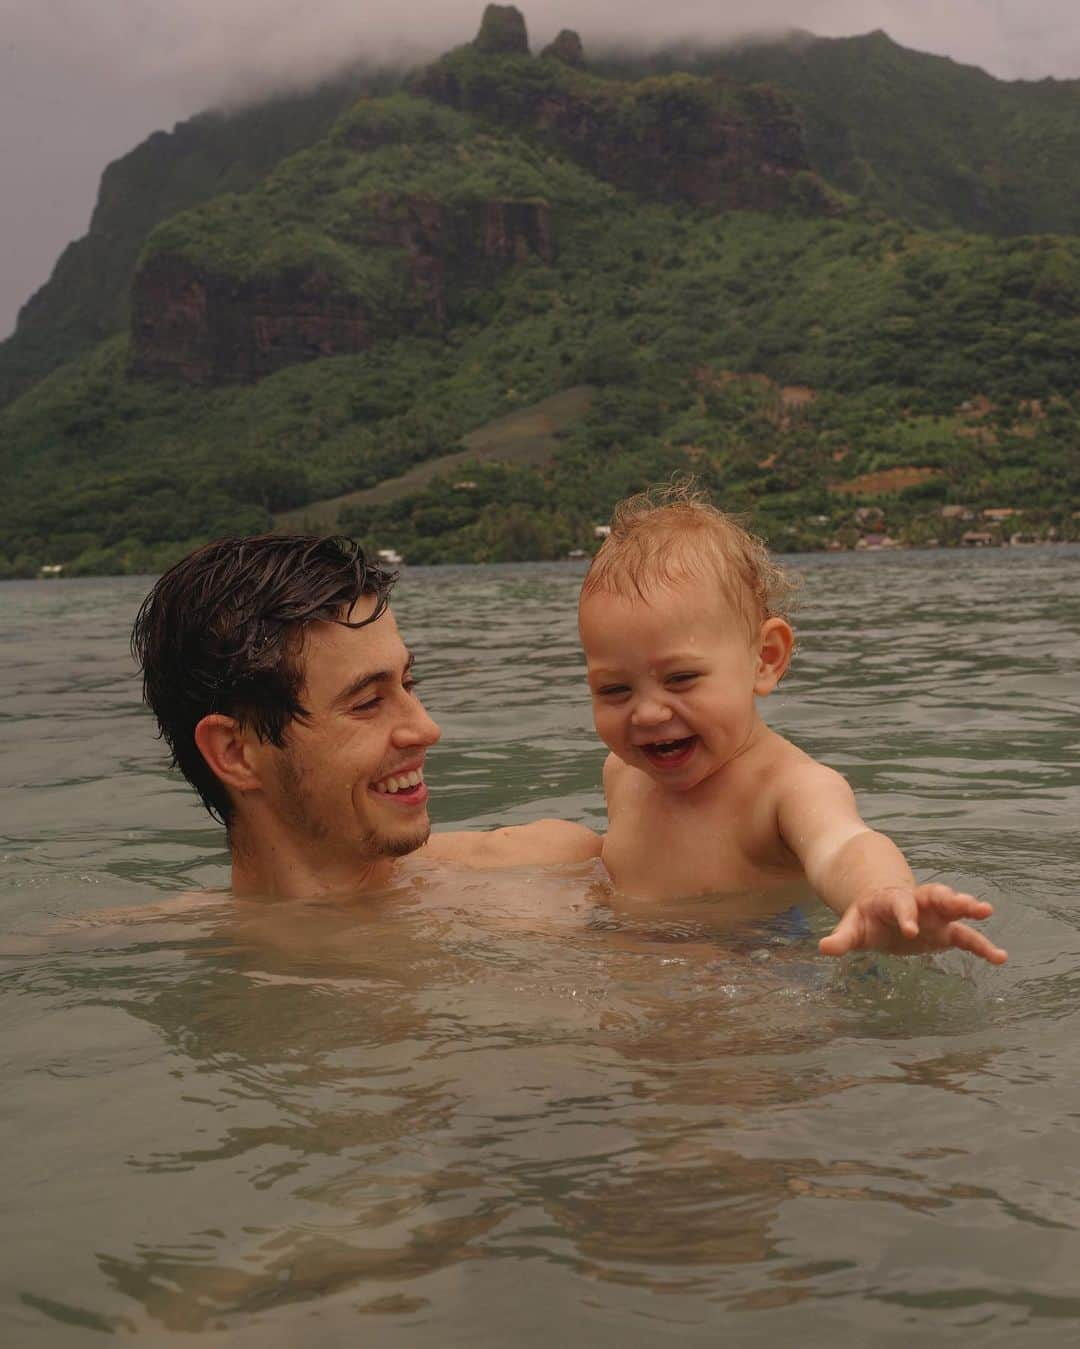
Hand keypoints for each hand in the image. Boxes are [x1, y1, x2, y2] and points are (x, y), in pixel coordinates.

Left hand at [819, 883, 1007, 963]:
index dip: (905, 915)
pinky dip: (983, 946)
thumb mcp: (851, 927)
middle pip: (935, 895)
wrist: (882, 908)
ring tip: (987, 911)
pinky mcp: (946, 930)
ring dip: (969, 909)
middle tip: (968, 904)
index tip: (911, 930)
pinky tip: (1000, 958)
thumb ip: (841, 938)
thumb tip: (824, 948)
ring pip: (954, 909)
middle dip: (950, 899)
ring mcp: (935, 915)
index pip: (900, 904)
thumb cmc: (866, 917)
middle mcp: (918, 902)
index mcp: (892, 900)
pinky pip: (967, 937)